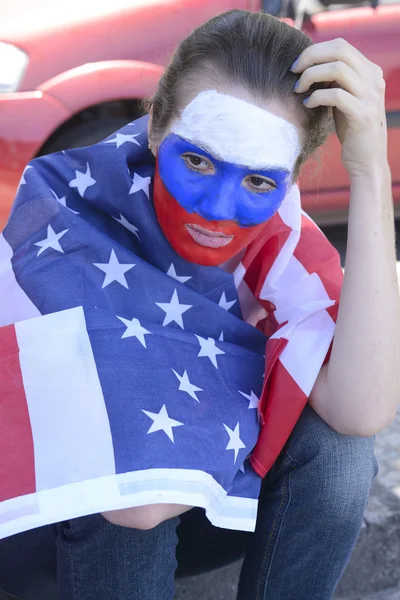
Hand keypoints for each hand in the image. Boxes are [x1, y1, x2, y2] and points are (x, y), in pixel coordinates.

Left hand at [291, 38, 387, 176]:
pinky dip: (317, 96)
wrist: (366, 160)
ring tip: (298, 89)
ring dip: (311, 75)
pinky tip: (307, 104)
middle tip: (293, 72)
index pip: (341, 46)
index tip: (297, 65)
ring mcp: (371, 96)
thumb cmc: (351, 130)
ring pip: (338, 69)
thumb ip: (335, 81)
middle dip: (311, 57)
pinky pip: (336, 95)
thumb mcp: (345, 99)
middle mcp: (374, 80)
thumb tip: (309, 65)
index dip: (315, 50)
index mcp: (370, 72)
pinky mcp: (363, 115)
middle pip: (340, 50)